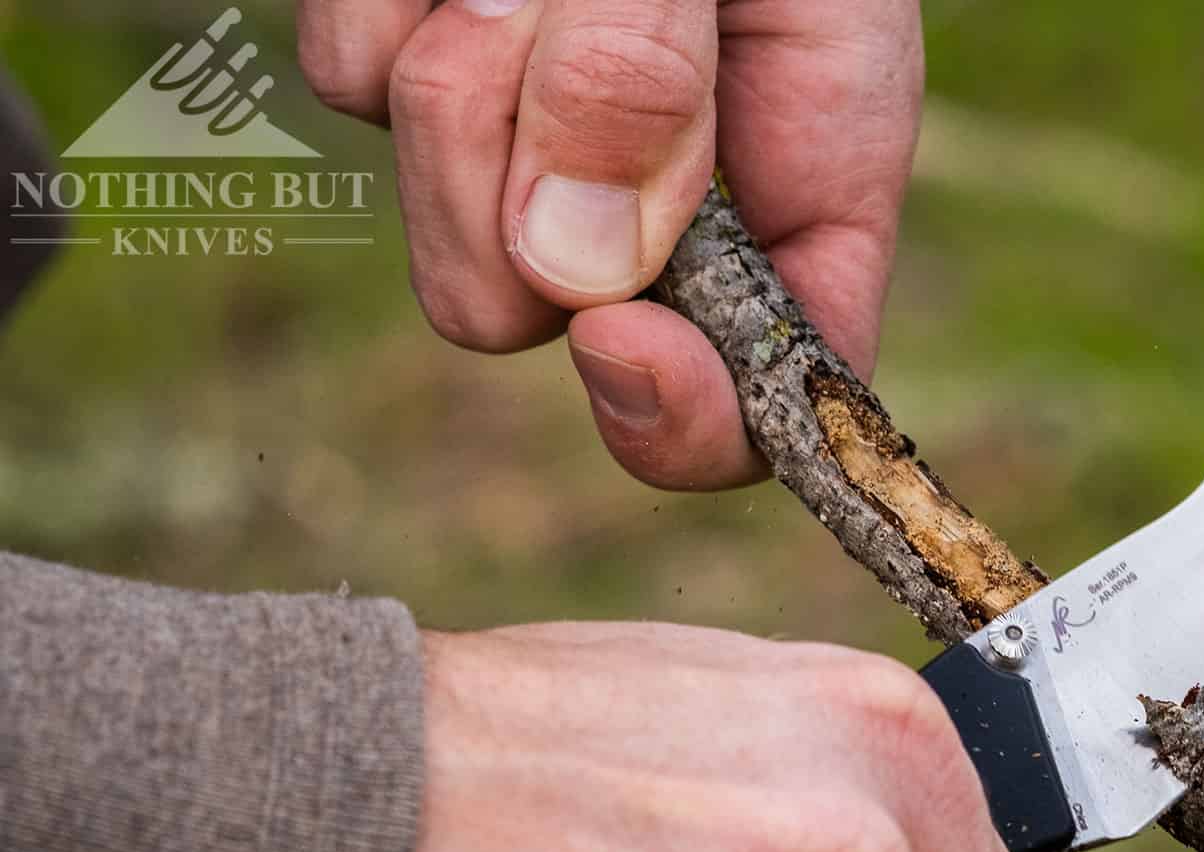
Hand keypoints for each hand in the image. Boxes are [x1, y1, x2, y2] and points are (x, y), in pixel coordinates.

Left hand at [297, 0, 922, 490]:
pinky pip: (353, 79)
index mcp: (809, 174)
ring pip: (441, 217)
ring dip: (456, 67)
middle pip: (544, 315)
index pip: (765, 396)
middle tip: (536, 10)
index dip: (687, 417)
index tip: (615, 339)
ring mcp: (534, 130)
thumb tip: (574, 271)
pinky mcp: (423, 57)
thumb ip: (658, 79)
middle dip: (510, 186)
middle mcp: (672, 180)